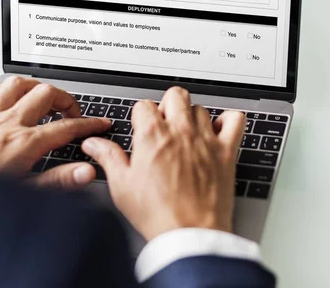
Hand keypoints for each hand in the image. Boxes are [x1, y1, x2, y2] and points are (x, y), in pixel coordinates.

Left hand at [0, 77, 111, 189]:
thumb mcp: (27, 192)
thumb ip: (60, 181)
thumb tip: (86, 172)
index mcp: (26, 143)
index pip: (67, 127)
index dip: (90, 124)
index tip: (100, 123)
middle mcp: (9, 124)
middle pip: (45, 94)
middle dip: (65, 99)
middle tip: (72, 111)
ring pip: (15, 85)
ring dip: (33, 87)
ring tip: (43, 95)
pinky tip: (0, 93)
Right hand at [82, 87, 245, 240]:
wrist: (189, 234)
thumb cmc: (157, 213)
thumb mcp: (122, 186)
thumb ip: (109, 158)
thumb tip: (94, 144)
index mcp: (152, 136)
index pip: (144, 105)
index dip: (141, 116)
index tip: (142, 127)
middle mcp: (180, 132)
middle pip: (175, 95)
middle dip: (168, 105)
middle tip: (165, 125)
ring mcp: (205, 140)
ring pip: (201, 108)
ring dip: (193, 116)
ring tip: (188, 134)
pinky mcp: (226, 151)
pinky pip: (235, 120)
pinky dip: (229, 120)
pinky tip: (219, 130)